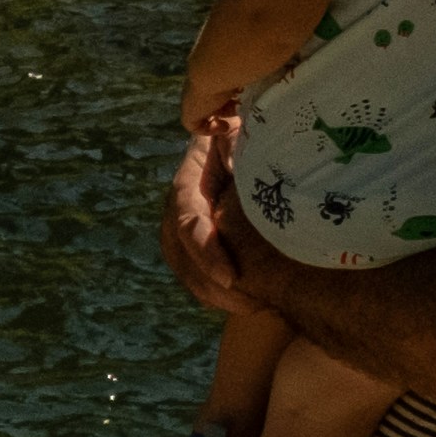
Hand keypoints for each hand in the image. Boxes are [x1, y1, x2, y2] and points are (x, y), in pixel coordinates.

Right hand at [159, 122, 271, 315]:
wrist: (245, 130)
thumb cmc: (252, 128)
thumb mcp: (246, 129)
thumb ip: (238, 140)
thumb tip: (236, 142)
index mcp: (189, 182)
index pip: (187, 224)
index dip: (206, 252)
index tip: (231, 276)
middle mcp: (179, 207)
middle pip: (182, 256)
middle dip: (211, 286)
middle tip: (253, 304)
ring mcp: (183, 225)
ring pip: (186, 270)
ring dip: (215, 294)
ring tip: (256, 307)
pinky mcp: (197, 240)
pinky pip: (196, 273)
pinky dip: (217, 292)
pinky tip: (248, 301)